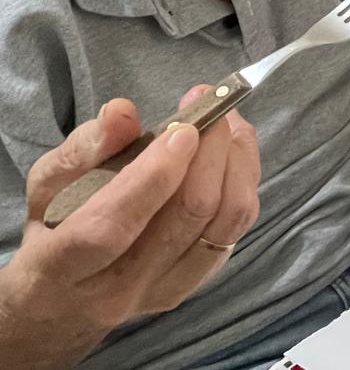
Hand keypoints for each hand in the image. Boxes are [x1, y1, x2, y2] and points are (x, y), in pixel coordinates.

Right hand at [0, 90, 260, 368]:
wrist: (65, 300)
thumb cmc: (54, 229)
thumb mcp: (49, 186)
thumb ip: (82, 149)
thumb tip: (122, 112)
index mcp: (61, 266)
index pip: (112, 226)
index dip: (154, 176)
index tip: (183, 128)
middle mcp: (117, 290)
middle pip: (185, 218)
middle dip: (209, 151)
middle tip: (210, 105)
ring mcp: (163, 290)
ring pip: (223, 223)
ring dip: (236, 161)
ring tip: (228, 120)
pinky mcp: (197, 282)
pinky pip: (236, 228)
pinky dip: (244, 181)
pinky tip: (234, 149)